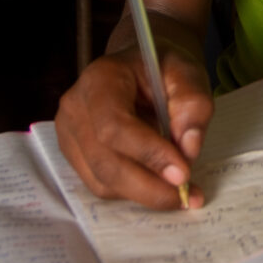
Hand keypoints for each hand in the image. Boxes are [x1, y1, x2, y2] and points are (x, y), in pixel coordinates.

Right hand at [55, 43, 213, 208]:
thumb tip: (188, 149)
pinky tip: (159, 184)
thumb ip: (193, 104)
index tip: (183, 173)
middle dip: (149, 186)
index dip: (148, 154)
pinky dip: (133, 192)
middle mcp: (75, 108)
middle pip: (105, 162)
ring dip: (144, 193)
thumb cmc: (162, 69)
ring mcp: (69, 134)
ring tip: (181, 191)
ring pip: (103, 181)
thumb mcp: (188, 73)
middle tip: (188, 194)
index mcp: (100, 79)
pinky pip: (102, 185)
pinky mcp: (74, 155)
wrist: (140, 68)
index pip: (114, 126)